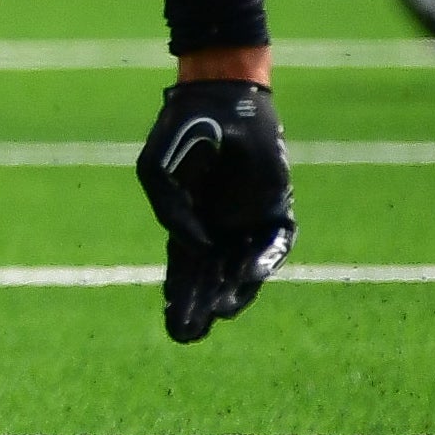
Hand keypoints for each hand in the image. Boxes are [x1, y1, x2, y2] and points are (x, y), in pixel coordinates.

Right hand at [137, 78, 294, 342]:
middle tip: (186, 335)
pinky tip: (245, 276)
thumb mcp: (156, 170)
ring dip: (232, 293)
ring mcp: (250, 219)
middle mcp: (220, 227)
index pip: (183, 270)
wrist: (223, 99)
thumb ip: (170, 211)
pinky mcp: (278, 205)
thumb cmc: (184, 130)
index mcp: (189, 221)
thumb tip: (198, 248)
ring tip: (217, 313)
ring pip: (243, 269)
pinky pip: (275, 242)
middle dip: (199, 307)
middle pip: (210, 279)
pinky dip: (263, 260)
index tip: (173, 322)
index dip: (178, 296)